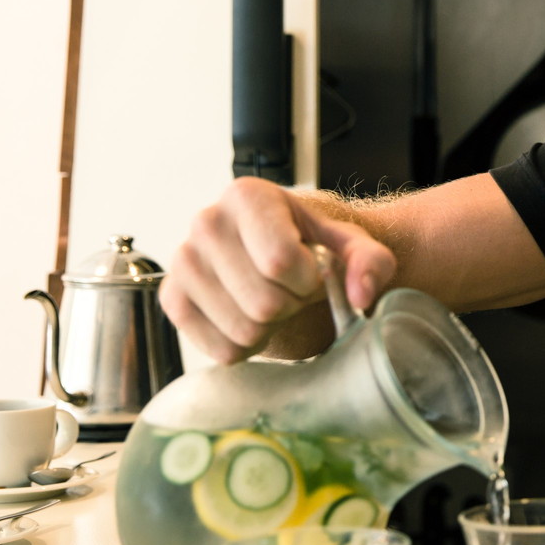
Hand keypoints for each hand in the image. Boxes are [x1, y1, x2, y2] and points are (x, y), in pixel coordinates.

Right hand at [160, 177, 398, 363]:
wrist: (282, 258)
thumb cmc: (314, 247)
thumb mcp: (352, 246)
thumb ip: (371, 263)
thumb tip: (361, 296)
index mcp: (247, 196)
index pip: (280, 261)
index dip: (308, 281)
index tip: (312, 272)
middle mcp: (206, 222)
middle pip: (263, 301)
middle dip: (292, 305)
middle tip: (293, 290)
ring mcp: (183, 261)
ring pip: (242, 329)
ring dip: (270, 327)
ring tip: (272, 300)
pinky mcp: (172, 299)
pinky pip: (218, 349)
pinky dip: (245, 346)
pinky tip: (251, 318)